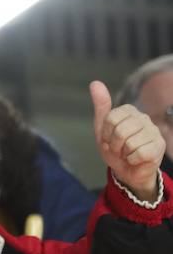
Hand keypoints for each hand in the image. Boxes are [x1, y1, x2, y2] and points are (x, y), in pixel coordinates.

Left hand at [91, 80, 165, 202]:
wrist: (127, 170)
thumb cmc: (115, 149)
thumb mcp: (102, 129)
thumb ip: (101, 106)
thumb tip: (95, 82)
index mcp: (130, 111)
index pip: (111, 118)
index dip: (105, 133)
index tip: (108, 139)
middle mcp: (144, 118)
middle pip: (120, 131)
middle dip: (113, 144)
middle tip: (118, 148)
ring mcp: (154, 132)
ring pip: (129, 143)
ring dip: (123, 153)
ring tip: (127, 153)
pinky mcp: (159, 146)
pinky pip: (138, 153)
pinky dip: (132, 160)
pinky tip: (135, 159)